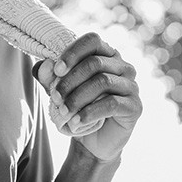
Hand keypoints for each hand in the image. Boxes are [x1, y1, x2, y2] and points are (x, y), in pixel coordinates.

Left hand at [34, 33, 141, 161]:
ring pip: (103, 82)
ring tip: (63, 111)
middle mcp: (123, 66)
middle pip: (95, 63)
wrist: (93, 140)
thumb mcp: (59, 90)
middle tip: (55, 97)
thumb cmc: (77, 108)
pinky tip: (76, 121)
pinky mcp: (135, 106)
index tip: (57, 71)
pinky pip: (112, 104)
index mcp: (106, 55)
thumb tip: (46, 65)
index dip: (73, 52)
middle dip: (70, 80)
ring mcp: (131, 86)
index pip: (92, 41)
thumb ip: (49, 76)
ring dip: (78, 97)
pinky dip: (90, 112)